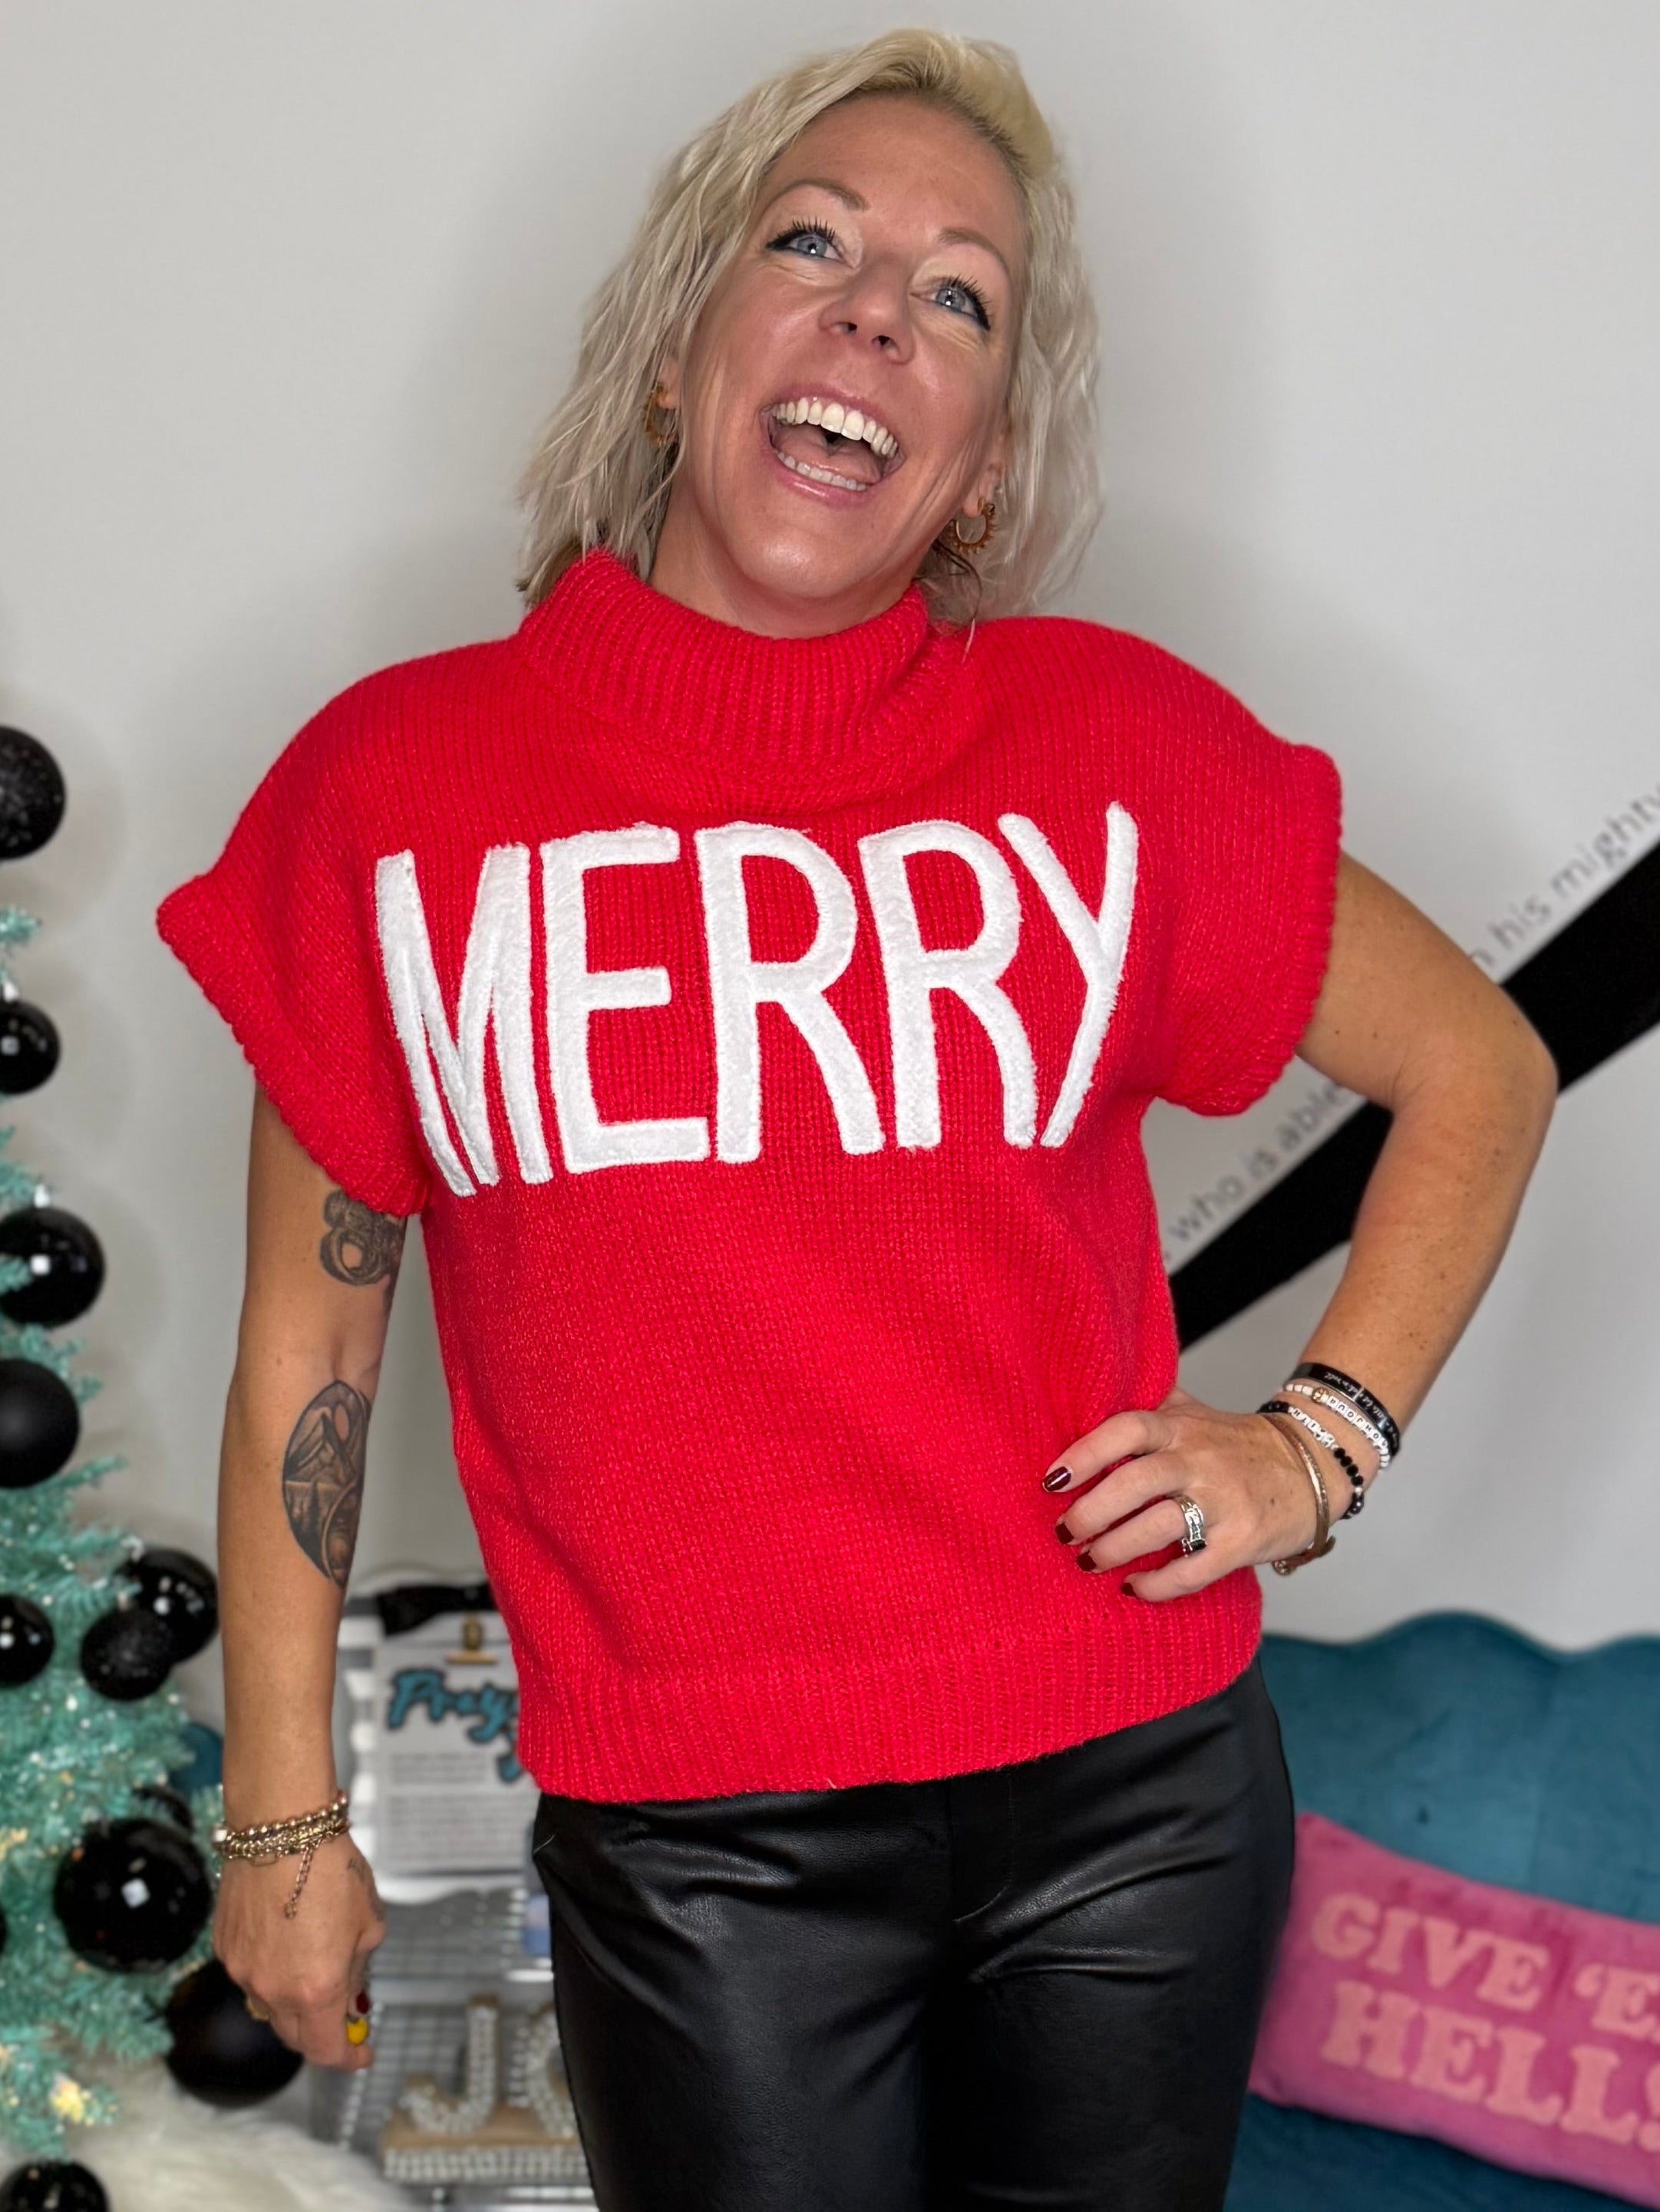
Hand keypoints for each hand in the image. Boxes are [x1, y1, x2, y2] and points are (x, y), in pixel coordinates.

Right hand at [212, 1832, 386, 2070]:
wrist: (281, 1828)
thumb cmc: (329, 1866)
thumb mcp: (368, 1921)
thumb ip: (357, 1966)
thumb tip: (350, 1989)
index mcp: (317, 1989)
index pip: (328, 2049)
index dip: (349, 2056)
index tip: (362, 2052)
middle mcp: (274, 1990)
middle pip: (296, 2036)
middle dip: (322, 2032)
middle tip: (343, 2012)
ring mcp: (243, 1972)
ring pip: (269, 2007)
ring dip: (294, 2002)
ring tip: (315, 1964)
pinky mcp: (225, 1949)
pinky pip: (249, 1976)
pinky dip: (270, 1972)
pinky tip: (286, 1940)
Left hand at [1045, 1385, 1323, 1599]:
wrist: (1313, 1467)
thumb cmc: (1236, 1443)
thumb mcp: (1193, 1413)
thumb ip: (1146, 1406)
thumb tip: (1082, 1403)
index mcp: (1181, 1427)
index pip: (1126, 1428)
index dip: (1085, 1452)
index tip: (1052, 1480)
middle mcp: (1199, 1460)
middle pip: (1135, 1482)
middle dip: (1090, 1512)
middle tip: (1065, 1532)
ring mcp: (1223, 1502)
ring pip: (1159, 1527)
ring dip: (1115, 1549)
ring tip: (1090, 1561)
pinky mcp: (1243, 1541)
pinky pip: (1193, 1569)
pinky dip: (1158, 1585)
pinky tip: (1135, 1587)